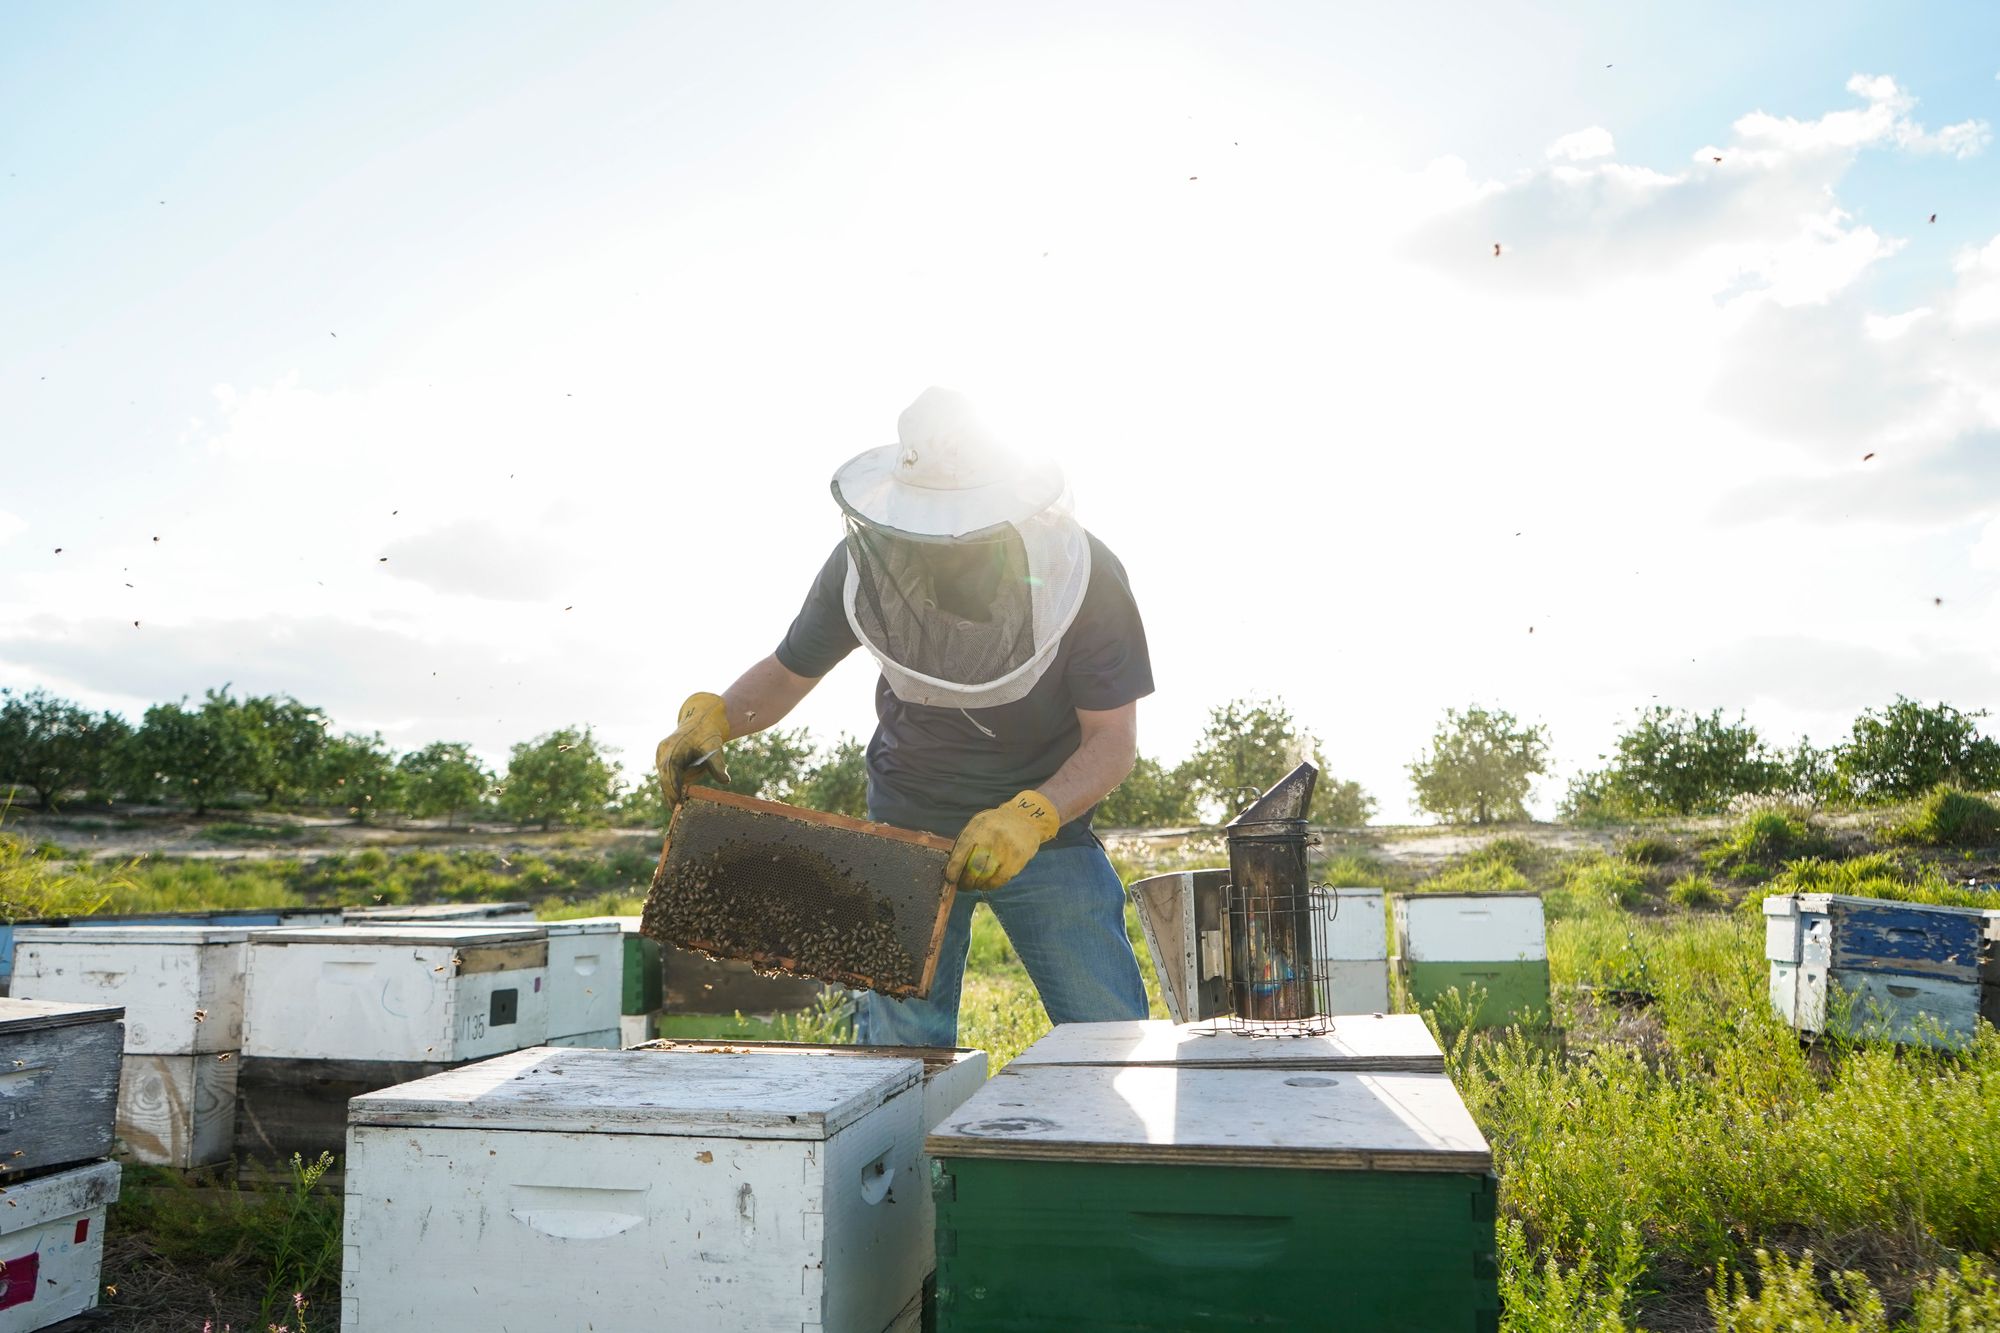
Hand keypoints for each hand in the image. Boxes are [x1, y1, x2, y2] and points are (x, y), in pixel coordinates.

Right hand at [655, 692, 731, 804]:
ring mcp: (661, 756)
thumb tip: (725, 780)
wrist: (701, 720)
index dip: (673, 789)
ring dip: (674, 787)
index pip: (670, 773)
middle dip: (670, 794)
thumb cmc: (708, 734)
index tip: (678, 803)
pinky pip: (668, 775)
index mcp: (672, 749)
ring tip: (684, 793)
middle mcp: (663, 753)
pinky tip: (683, 788)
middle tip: (676, 811)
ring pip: (666, 778)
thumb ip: (718, 764)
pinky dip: (675, 782)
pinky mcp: (664, 760)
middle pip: (664, 778)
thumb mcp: (715, 747)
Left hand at [947, 790, 1061, 890]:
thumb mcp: (978, 825)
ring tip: (974, 885)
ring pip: (986, 877)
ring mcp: (1006, 850)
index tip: (950, 879)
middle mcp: (992, 838)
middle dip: (965, 881)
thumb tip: (951, 868)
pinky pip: (999, 880)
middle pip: (974, 868)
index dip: (953, 870)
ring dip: (977, 885)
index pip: (961, 853)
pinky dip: (990, 885)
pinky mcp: (1017, 861)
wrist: (1025, 818)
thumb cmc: (995, 824)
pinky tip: (986, 884)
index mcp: (978, 828)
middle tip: (962, 886)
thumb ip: (965, 842)